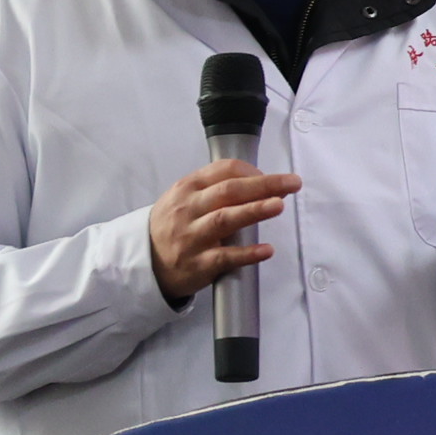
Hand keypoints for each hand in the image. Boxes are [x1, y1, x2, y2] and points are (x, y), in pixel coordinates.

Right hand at [151, 159, 298, 305]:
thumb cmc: (174, 226)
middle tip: (292, 183)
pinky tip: (266, 250)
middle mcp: (188, 210)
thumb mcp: (186, 198)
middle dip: (264, 185)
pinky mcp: (196, 264)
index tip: (275, 178)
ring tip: (278, 205)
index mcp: (188, 188)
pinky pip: (223, 257)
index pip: (224, 170)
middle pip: (229, 191)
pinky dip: (246, 253)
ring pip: (224, 219)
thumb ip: (218, 188)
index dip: (253, 171)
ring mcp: (191, 237)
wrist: (143, 262)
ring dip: (254, 211)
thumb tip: (266, 184)